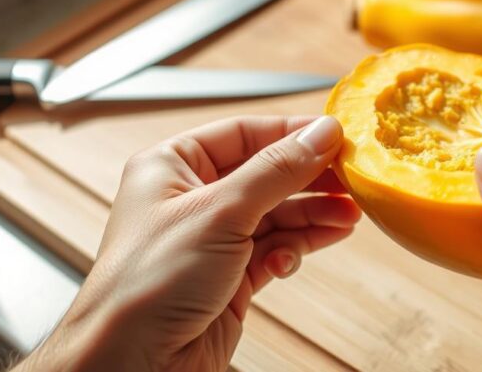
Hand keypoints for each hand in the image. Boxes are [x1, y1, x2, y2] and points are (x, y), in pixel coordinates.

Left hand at [15, 116, 359, 371]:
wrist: (132, 363)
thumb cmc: (146, 283)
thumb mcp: (220, 212)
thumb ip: (276, 171)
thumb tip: (320, 134)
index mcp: (171, 165)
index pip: (243, 133)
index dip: (291, 134)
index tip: (335, 135)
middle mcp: (190, 198)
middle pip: (266, 174)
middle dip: (310, 179)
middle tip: (350, 179)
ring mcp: (211, 239)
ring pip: (276, 213)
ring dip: (312, 214)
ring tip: (347, 216)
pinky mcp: (229, 276)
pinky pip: (274, 248)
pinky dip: (297, 247)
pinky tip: (312, 246)